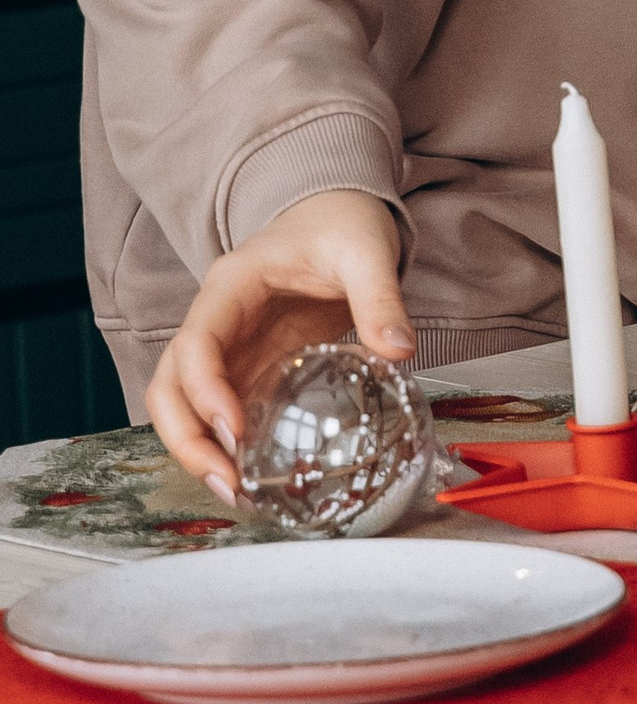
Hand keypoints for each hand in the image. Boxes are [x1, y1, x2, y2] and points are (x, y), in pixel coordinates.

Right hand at [144, 191, 412, 502]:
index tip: (234, 430)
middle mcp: (218, 320)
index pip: (196, 342)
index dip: (205, 390)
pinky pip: (222, 411)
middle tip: (228, 481)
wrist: (336, 213)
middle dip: (187, 437)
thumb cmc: (341, 225)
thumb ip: (381, 299)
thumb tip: (399, 350)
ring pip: (184, 404)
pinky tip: (251, 476)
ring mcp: (230, 347)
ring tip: (236, 491)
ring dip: (198, 449)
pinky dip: (226, 445)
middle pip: (169, 383)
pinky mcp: (250, 366)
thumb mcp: (366, 253)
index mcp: (232, 285)